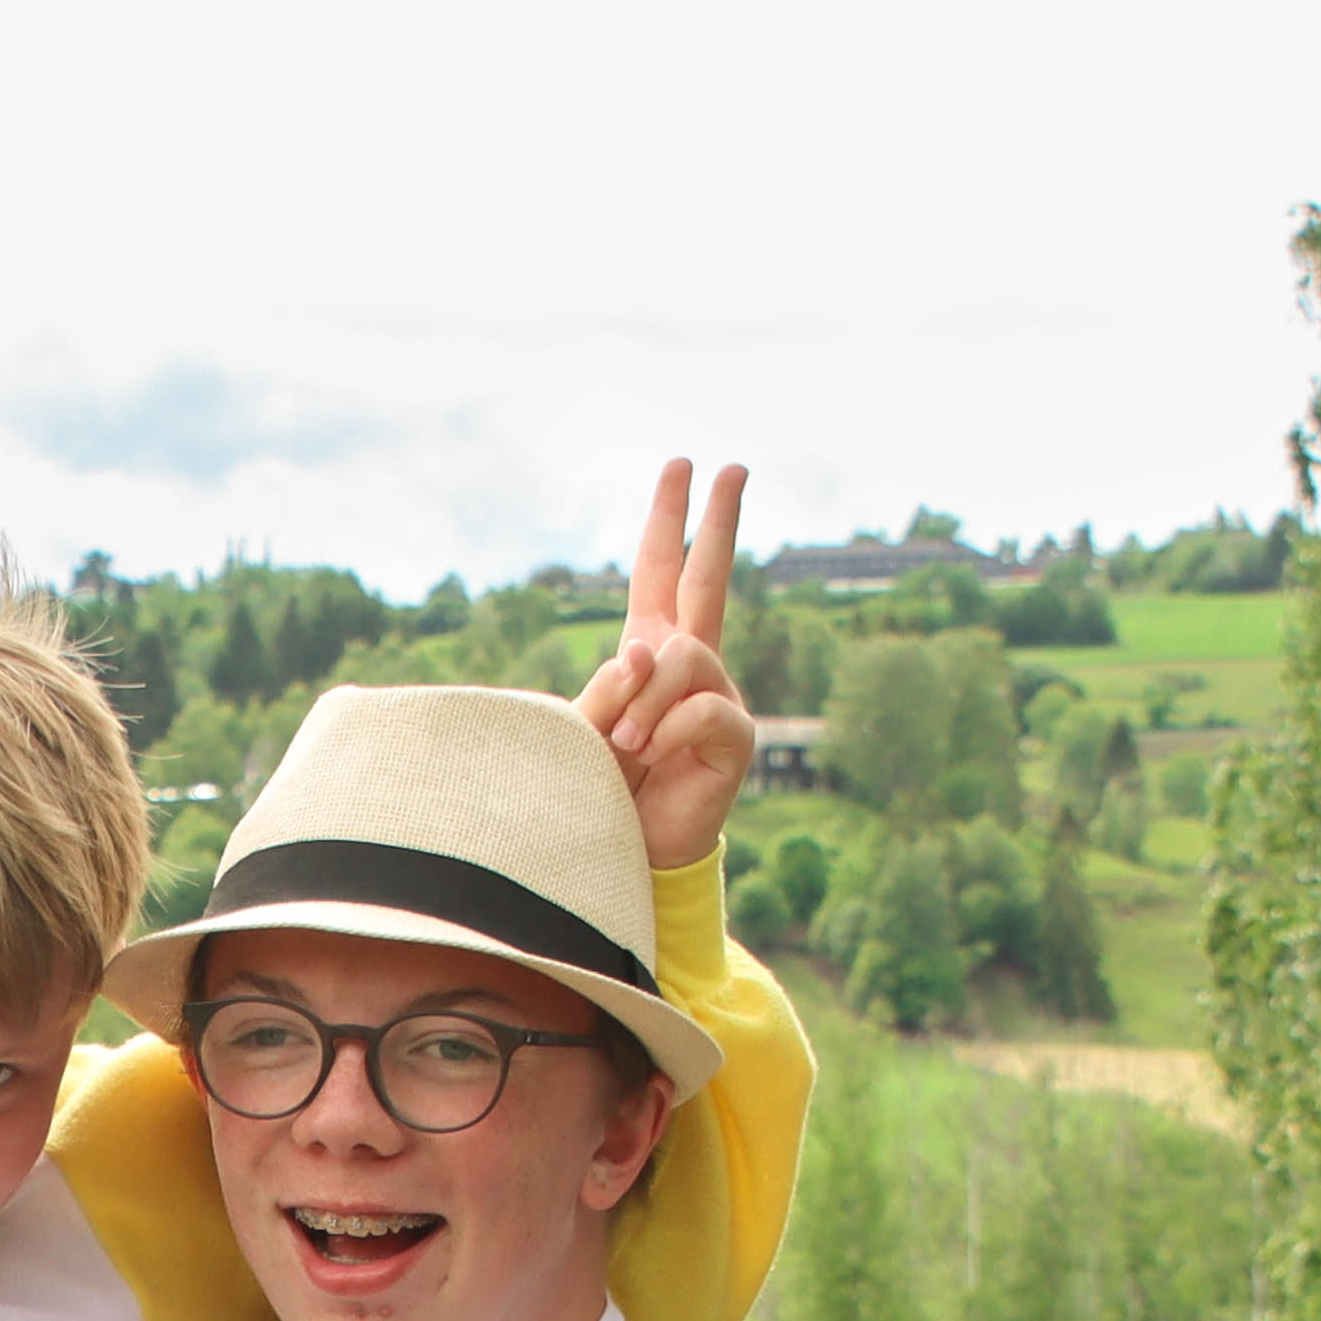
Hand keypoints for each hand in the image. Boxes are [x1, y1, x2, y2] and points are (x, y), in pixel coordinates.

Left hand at [572, 457, 755, 875]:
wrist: (623, 855)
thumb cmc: (595, 791)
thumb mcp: (584, 730)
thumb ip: (610, 686)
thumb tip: (646, 651)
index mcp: (650, 652)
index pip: (660, 572)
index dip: (669, 521)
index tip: (682, 465)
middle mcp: (691, 666)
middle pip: (708, 579)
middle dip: (719, 522)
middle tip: (735, 467)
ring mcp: (718, 697)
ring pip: (685, 658)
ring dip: (646, 700)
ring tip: (627, 745)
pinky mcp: (735, 736)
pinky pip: (703, 708)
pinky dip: (667, 728)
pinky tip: (653, 756)